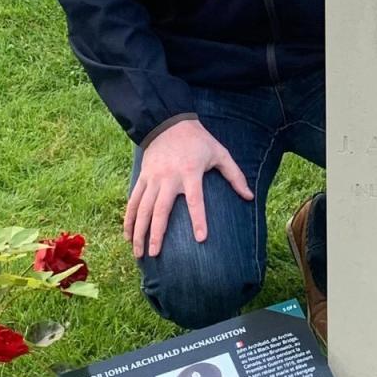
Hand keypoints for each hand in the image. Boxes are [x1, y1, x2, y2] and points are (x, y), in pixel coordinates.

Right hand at [124, 119, 252, 258]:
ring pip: (142, 209)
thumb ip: (235, 175)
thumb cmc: (198, 141)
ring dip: (138, 231)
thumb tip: (249, 197)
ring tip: (138, 253)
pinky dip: (129, 218)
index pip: (195, 200)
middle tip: (155, 254)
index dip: (199, 219)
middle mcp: (169, 178)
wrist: (168, 123)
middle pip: (160, 210)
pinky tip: (127, 235)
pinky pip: (133, 200)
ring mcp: (153, 178)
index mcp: (190, 172)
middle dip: (156, 233)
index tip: (200, 239)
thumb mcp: (220, 153)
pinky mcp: (142, 178)